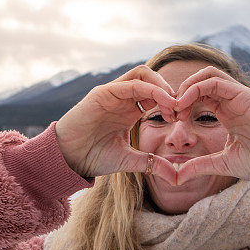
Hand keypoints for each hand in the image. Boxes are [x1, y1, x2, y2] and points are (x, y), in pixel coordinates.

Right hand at [54, 65, 177, 184]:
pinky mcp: (104, 92)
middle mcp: (123, 99)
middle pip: (153, 80)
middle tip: (180, 110)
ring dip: (162, 86)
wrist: (68, 158)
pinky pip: (132, 83)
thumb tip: (175, 175)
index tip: (182, 118)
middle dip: (170, 92)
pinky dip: (151, 89)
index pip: (157, 96)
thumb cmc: (93, 157)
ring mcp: (113, 93)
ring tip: (172, 104)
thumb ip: (152, 164)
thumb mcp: (129, 161)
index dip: (172, 103)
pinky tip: (162, 101)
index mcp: (130, 111)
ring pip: (143, 74)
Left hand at [173, 66, 249, 187]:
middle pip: (201, 81)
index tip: (171, 120)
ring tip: (176, 106)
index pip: (200, 95)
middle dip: (181, 93)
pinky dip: (196, 88)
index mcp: (227, 113)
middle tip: (170, 112)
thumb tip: (177, 176)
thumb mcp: (222, 164)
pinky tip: (185, 103)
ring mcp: (239, 96)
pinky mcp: (245, 95)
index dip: (182, 103)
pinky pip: (216, 81)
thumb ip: (200, 166)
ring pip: (207, 75)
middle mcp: (232, 101)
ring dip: (187, 86)